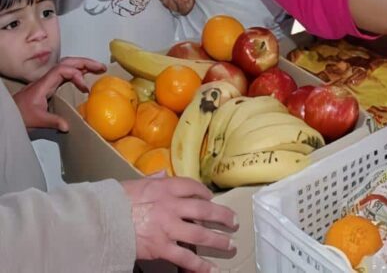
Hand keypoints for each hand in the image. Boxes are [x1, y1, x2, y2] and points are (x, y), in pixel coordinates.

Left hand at [13, 58, 104, 131]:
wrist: (8, 115)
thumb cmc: (20, 116)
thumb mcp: (37, 120)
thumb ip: (53, 121)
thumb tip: (68, 126)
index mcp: (43, 84)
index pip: (62, 70)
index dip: (76, 74)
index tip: (84, 87)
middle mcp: (46, 79)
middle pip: (67, 62)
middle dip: (85, 63)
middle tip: (101, 67)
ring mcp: (48, 81)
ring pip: (66, 65)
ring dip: (82, 65)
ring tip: (98, 69)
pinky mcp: (50, 85)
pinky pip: (66, 73)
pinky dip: (78, 72)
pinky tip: (86, 76)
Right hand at [122, 177, 237, 272]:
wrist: (100, 220)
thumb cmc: (115, 201)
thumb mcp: (135, 184)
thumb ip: (152, 181)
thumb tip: (161, 175)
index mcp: (165, 188)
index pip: (193, 187)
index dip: (205, 193)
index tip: (211, 198)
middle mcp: (172, 206)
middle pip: (205, 211)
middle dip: (223, 217)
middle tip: (234, 222)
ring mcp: (168, 228)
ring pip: (201, 235)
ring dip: (218, 241)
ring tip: (230, 245)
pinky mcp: (161, 247)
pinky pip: (186, 258)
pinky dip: (200, 265)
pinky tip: (212, 270)